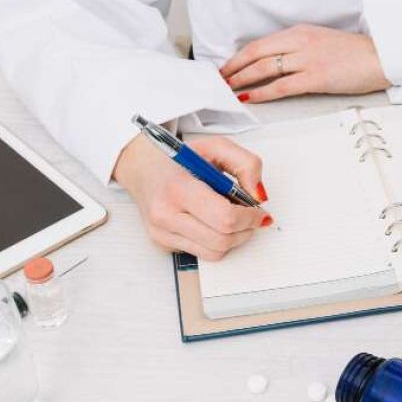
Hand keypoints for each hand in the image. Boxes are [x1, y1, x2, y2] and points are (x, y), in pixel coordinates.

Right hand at [113, 134, 271, 260]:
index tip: (258, 211)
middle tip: (251, 216)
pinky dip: (216, 242)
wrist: (142, 168)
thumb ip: (246, 164)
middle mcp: (165, 214)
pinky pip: (202, 254)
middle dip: (245, 230)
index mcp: (177, 188)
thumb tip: (259, 196)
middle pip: (221, 240)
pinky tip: (214, 223)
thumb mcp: (215, 147)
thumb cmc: (178, 159)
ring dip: (233, 239)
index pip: (224, 218)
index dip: (249, 218)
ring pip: (214, 253)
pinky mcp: (163, 244)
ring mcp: (162, 233)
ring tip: (234, 219)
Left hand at [221, 24, 391, 102]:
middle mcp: (300, 42)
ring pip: (264, 68)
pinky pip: (281, 85)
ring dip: (242, 79)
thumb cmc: (356, 54)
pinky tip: (251, 97)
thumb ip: (299, 50)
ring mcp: (307, 59)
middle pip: (256, 53)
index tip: (228, 66)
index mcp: (300, 32)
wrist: (382, 57)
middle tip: (220, 79)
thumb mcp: (322, 43)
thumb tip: (279, 64)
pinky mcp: (316, 77)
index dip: (239, 56)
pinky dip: (262, 91)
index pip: (261, 43)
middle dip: (234, 67)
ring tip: (229, 89)